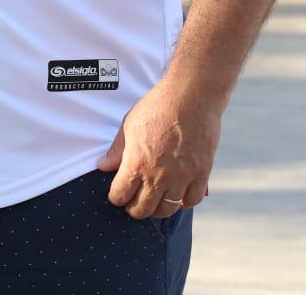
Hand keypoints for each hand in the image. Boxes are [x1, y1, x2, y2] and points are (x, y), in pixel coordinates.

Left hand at [96, 79, 218, 218]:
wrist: (191, 97)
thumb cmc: (157, 107)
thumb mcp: (129, 125)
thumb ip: (117, 150)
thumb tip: (104, 166)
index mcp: (137, 163)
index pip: (120, 195)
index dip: (115, 197)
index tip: (117, 194)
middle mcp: (159, 175)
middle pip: (142, 209)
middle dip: (133, 208)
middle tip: (132, 203)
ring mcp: (182, 177)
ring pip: (167, 209)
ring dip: (157, 209)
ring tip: (153, 202)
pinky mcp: (202, 174)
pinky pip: (191, 200)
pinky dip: (183, 202)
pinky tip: (177, 196)